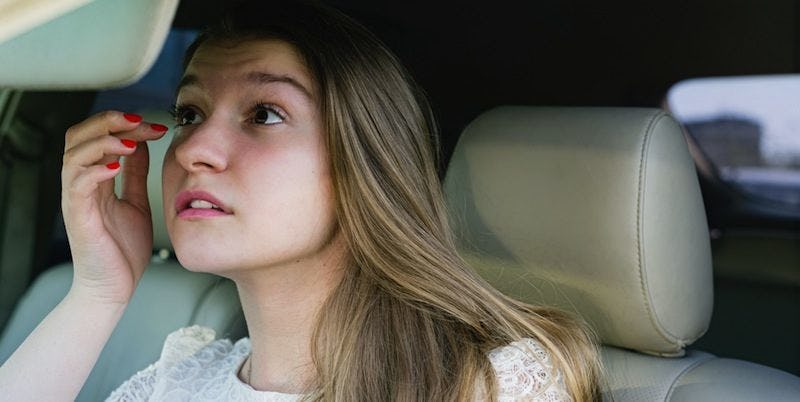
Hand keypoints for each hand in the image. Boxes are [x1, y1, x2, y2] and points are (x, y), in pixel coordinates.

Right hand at [61, 111, 167, 304]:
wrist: (115, 288)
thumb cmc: (122, 250)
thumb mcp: (136, 202)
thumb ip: (135, 174)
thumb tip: (141, 145)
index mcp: (94, 180)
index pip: (97, 136)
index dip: (122, 124)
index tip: (155, 126)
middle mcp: (80, 185)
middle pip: (79, 136)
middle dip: (108, 122)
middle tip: (140, 121)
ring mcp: (76, 200)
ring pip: (75, 155)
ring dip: (103, 142)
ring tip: (131, 143)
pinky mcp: (77, 217)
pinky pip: (78, 185)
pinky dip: (95, 170)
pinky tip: (117, 166)